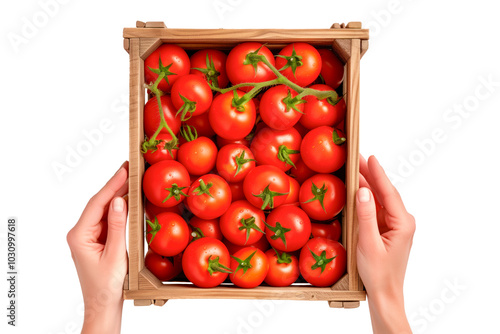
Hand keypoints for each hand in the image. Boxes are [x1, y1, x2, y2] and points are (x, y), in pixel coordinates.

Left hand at [67, 162, 128, 333]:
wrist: (104, 305)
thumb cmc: (107, 286)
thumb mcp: (115, 255)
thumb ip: (117, 226)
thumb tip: (118, 201)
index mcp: (79, 235)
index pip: (96, 204)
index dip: (111, 185)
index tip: (124, 170)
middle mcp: (81, 233)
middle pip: (99, 203)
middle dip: (115, 185)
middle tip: (130, 168)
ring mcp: (89, 236)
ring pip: (104, 210)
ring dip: (118, 195)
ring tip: (131, 179)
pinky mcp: (97, 240)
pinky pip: (108, 220)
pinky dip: (119, 209)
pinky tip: (128, 199)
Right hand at [356, 155, 414, 333]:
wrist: (384, 294)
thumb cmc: (378, 273)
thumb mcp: (368, 244)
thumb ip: (366, 216)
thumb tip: (363, 191)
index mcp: (403, 223)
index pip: (389, 192)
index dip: (378, 173)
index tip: (369, 157)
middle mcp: (402, 221)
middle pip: (385, 192)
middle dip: (370, 174)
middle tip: (356, 157)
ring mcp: (395, 225)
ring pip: (380, 199)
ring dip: (367, 184)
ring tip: (354, 168)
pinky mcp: (387, 230)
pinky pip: (376, 209)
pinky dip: (366, 198)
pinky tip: (357, 190)